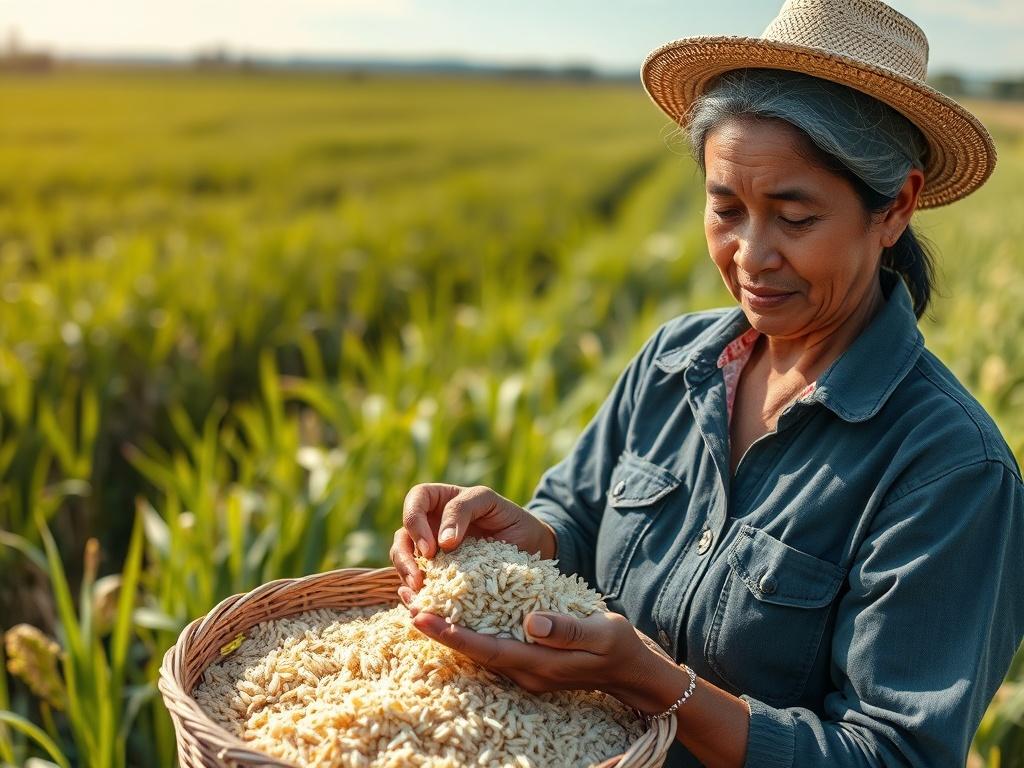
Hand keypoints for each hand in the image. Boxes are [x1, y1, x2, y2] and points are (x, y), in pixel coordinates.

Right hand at [389, 483, 556, 589]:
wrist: (532, 548)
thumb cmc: (511, 520)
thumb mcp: (491, 502)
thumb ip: (464, 509)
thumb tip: (442, 542)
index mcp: (442, 501)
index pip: (416, 500)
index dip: (415, 522)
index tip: (432, 549)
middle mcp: (431, 525)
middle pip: (402, 534)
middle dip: (404, 556)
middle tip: (418, 578)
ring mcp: (433, 551)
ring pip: (403, 559)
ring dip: (406, 575)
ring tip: (419, 593)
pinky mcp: (439, 575)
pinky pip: (417, 582)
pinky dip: (416, 592)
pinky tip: (422, 603)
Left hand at [406, 605, 686, 712]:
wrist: (632, 673)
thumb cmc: (619, 648)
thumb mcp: (600, 632)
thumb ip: (566, 629)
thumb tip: (531, 622)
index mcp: (537, 663)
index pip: (484, 648)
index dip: (450, 634)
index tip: (420, 617)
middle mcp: (524, 671)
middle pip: (471, 652)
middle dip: (438, 631)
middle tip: (406, 604)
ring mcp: (525, 670)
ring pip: (477, 650)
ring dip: (449, 630)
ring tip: (420, 605)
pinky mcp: (528, 662)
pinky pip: (490, 647)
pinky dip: (469, 632)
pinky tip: (456, 615)